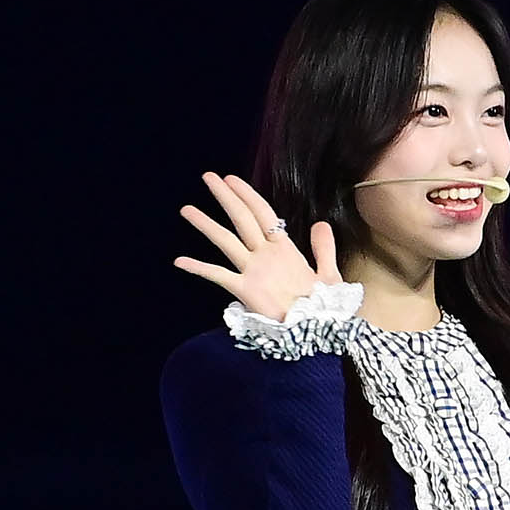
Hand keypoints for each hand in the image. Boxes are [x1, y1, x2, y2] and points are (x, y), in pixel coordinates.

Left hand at [174, 173, 340, 321]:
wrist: (314, 331)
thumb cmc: (324, 308)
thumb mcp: (330, 274)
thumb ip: (324, 248)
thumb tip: (321, 224)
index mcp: (286, 249)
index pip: (263, 213)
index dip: (246, 194)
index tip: (232, 179)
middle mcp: (267, 254)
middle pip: (242, 218)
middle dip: (225, 196)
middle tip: (208, 178)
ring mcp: (254, 271)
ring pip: (225, 240)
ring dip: (204, 223)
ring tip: (186, 210)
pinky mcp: (244, 290)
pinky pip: (217, 275)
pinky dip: (197, 268)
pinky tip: (179, 261)